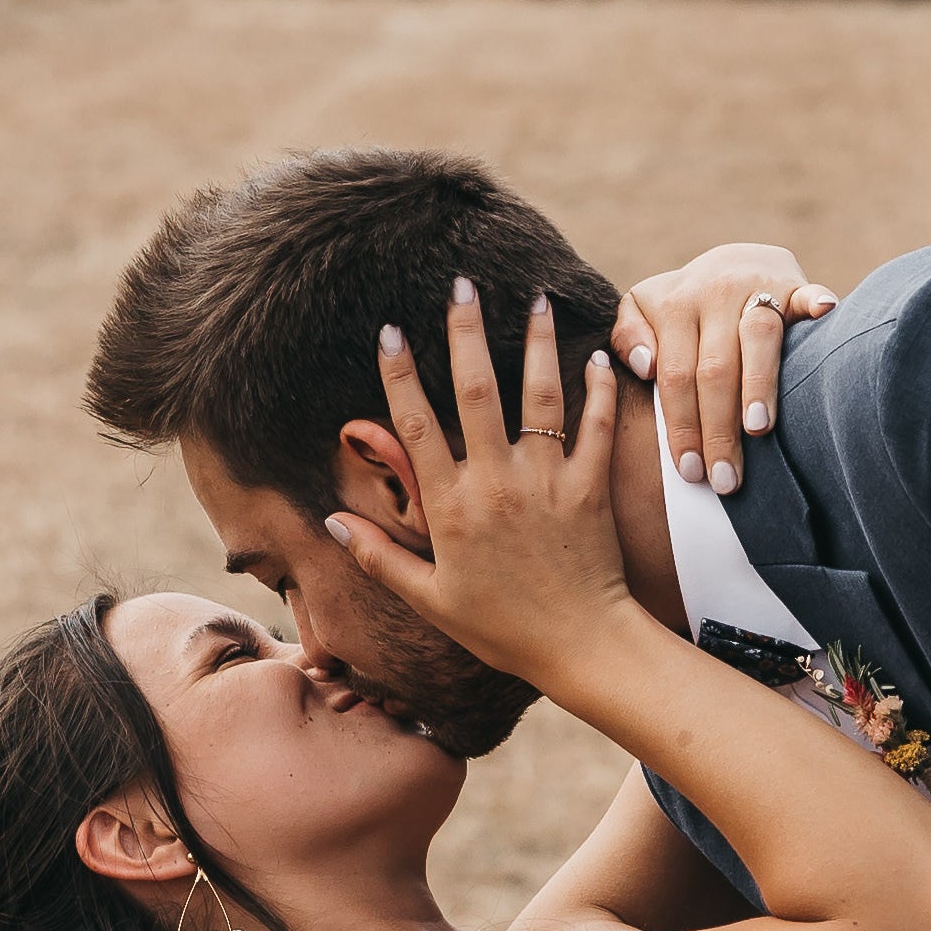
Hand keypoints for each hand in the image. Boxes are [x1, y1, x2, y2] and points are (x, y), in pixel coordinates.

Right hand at [325, 279, 628, 686]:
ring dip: (538, 343)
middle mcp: (496, 483)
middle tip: (461, 285)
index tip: (389, 332)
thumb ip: (380, 557)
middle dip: (465, 333)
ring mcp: (547, 482)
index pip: (416, 425)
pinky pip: (595, 428)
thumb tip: (332, 522)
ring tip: (537, 298)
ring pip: (540, 397)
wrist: (580, 646)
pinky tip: (598, 354)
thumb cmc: (501, 628)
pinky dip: (598, 389)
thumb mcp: (431, 599)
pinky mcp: (591, 488)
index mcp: (451, 507)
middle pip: (477, 391)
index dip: (400, 374)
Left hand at [611, 244, 837, 496]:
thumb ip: (628, 337)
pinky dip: (816, 300)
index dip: (682, 424)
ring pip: (757, 337)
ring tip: (758, 430)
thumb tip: (646, 367)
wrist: (730, 262)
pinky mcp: (793, 283)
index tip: (690, 471)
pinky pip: (807, 292)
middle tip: (725, 478)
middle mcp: (714, 292)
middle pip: (715, 368)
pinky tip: (825, 311)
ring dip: (759, 384)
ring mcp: (757, 284)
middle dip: (718, 428)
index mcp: (676, 305)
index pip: (676, 375)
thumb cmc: (682, 307)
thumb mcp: (641, 311)